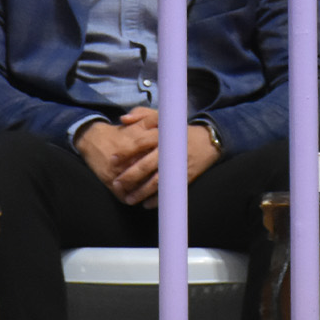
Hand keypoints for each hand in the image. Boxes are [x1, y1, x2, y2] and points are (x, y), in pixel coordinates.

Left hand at [78, 108, 220, 206]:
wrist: (206, 142)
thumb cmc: (178, 131)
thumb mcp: (161, 117)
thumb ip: (142, 115)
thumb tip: (123, 119)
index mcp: (162, 134)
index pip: (140, 143)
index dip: (125, 152)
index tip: (112, 161)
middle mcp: (169, 150)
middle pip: (146, 165)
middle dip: (129, 176)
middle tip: (117, 184)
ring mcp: (177, 165)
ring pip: (157, 181)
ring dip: (141, 192)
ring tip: (129, 199)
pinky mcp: (185, 177)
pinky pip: (170, 190)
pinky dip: (158, 199)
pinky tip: (146, 204)